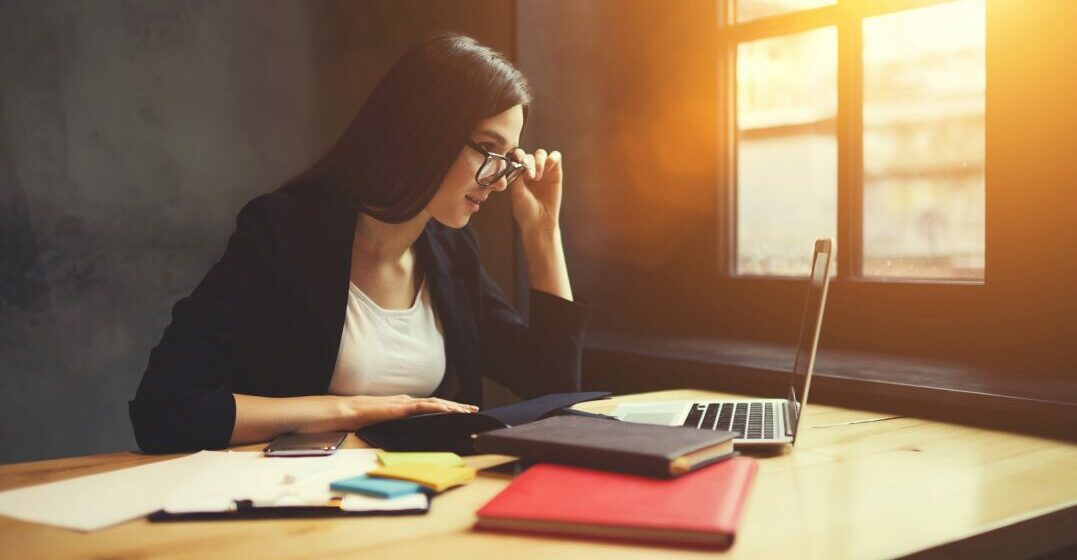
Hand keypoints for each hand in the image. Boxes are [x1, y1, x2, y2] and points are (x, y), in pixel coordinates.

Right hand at [341, 395, 478, 429]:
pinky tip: (452, 411)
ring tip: (468, 411)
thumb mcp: (383, 424)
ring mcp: (405, 402)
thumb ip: (394, 427)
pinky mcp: (402, 407)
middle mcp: (407, 401)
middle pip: (437, 402)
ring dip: (453, 406)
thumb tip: (404, 436)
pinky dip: (441, 408)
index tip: (461, 412)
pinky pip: (426, 406)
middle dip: (457, 406)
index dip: (446, 408)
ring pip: (435, 403)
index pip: (430, 405)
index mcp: (403, 405)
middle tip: (474, 410)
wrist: (348, 411)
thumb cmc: (361, 419)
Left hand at [508, 148, 562, 234]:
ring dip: (539, 162)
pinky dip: (552, 159)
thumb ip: (516, 177)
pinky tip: (547, 170)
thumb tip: (517, 162)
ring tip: (537, 177)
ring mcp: (544, 171)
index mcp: (518, 173)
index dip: (517, 155)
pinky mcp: (556, 173)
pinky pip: (556, 157)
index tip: (518, 161)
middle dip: (529, 163)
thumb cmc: (525, 210)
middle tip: (530, 177)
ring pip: (541, 154)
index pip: (517, 156)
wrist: (540, 222)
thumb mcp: (517, 194)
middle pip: (529, 155)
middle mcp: (530, 170)